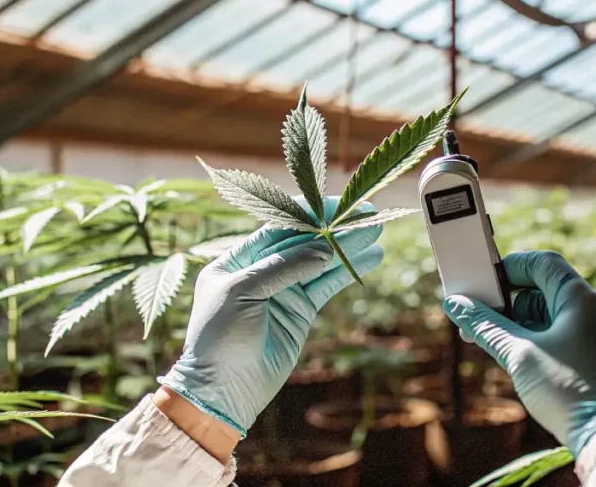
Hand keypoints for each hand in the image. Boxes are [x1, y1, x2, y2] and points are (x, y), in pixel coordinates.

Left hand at [159, 198, 383, 436]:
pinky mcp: (301, 311)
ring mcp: (283, 291)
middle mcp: (261, 271)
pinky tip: (370, 257)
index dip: (307, 215)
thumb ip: (282, 267)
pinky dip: (348, 271)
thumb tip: (323, 249)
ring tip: (376, 232)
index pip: (277, 228)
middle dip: (334, 228)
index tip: (337, 205)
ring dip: (348, 247)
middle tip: (367, 214)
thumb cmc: (219, 339)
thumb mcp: (242, 292)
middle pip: (303, 242)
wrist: (223, 390)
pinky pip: (328, 285)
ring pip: (320, 262)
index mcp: (236, 260)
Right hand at [443, 251, 595, 454]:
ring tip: (487, 340)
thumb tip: (455, 304)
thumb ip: (485, 325)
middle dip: (506, 301)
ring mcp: (594, 335)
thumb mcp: (518, 353)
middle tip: (475, 317)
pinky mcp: (593, 358)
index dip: (509, 267)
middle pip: (542, 290)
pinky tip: (511, 356)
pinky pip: (558, 336)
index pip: (541, 262)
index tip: (482, 282)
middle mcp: (591, 310)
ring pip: (548, 316)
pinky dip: (532, 340)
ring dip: (516, 323)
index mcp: (579, 298)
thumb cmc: (568, 388)